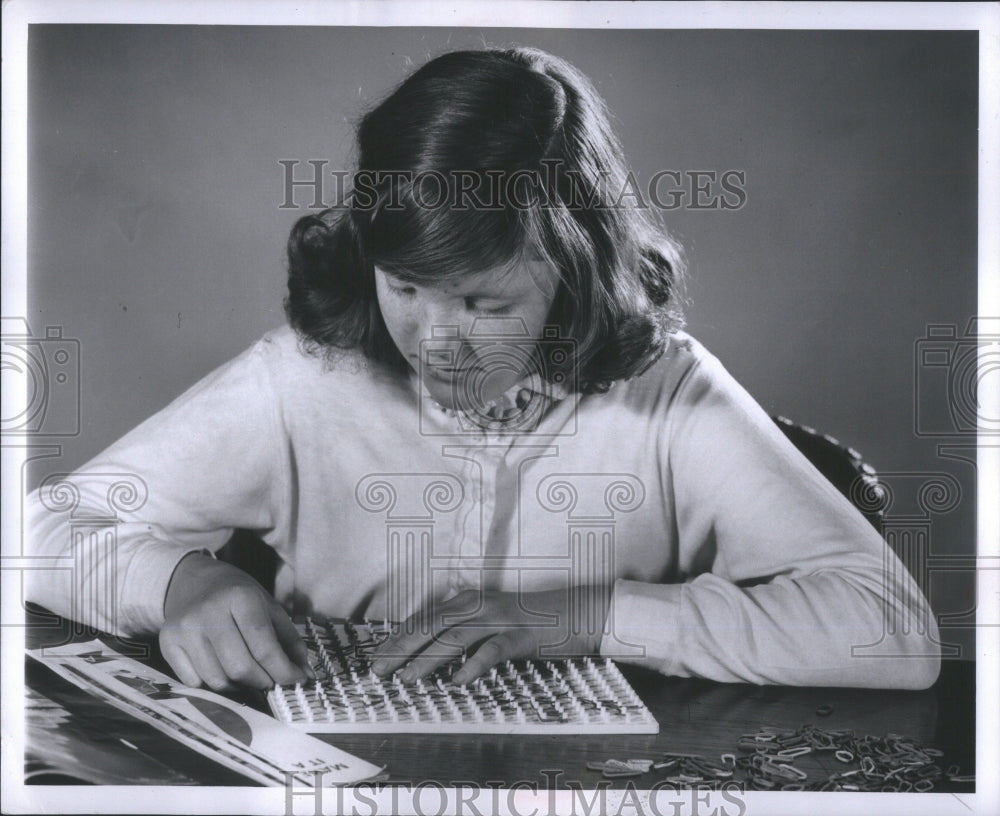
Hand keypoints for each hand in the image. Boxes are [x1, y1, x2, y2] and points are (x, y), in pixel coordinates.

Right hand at [159, 552, 312, 690]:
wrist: (193, 582)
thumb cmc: (237, 596)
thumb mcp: (269, 607)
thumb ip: (289, 641)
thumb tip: (304, 676)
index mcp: (240, 597)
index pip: (264, 647)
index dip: (284, 671)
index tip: (296, 681)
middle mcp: (209, 612)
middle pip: (240, 668)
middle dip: (262, 681)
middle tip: (271, 680)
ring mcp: (185, 629)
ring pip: (217, 680)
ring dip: (239, 686)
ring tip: (248, 675)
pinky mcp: (167, 643)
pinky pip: (194, 682)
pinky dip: (214, 686)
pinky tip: (222, 671)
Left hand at [370, 586, 609, 684]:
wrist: (573, 612)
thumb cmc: (529, 621)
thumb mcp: (490, 622)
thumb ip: (462, 633)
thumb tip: (427, 657)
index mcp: (468, 601)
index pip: (424, 619)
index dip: (397, 638)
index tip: (376, 658)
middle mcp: (479, 605)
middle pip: (431, 625)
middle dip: (401, 648)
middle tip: (378, 671)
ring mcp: (500, 619)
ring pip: (455, 637)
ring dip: (428, 658)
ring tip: (407, 679)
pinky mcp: (521, 635)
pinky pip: (493, 650)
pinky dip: (473, 665)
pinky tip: (457, 681)